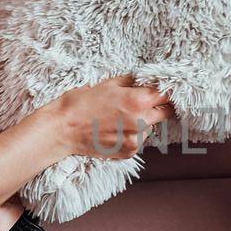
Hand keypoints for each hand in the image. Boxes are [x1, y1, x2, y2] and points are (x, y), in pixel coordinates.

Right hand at [40, 74, 176, 160]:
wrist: (63, 128)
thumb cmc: (82, 103)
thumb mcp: (108, 84)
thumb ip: (132, 82)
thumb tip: (146, 79)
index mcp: (138, 101)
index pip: (167, 96)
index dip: (166, 92)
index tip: (164, 91)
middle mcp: (141, 121)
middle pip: (165, 113)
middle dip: (157, 107)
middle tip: (142, 104)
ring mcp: (136, 139)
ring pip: (151, 128)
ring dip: (143, 122)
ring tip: (120, 118)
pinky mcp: (129, 152)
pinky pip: (139, 140)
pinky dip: (132, 135)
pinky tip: (115, 130)